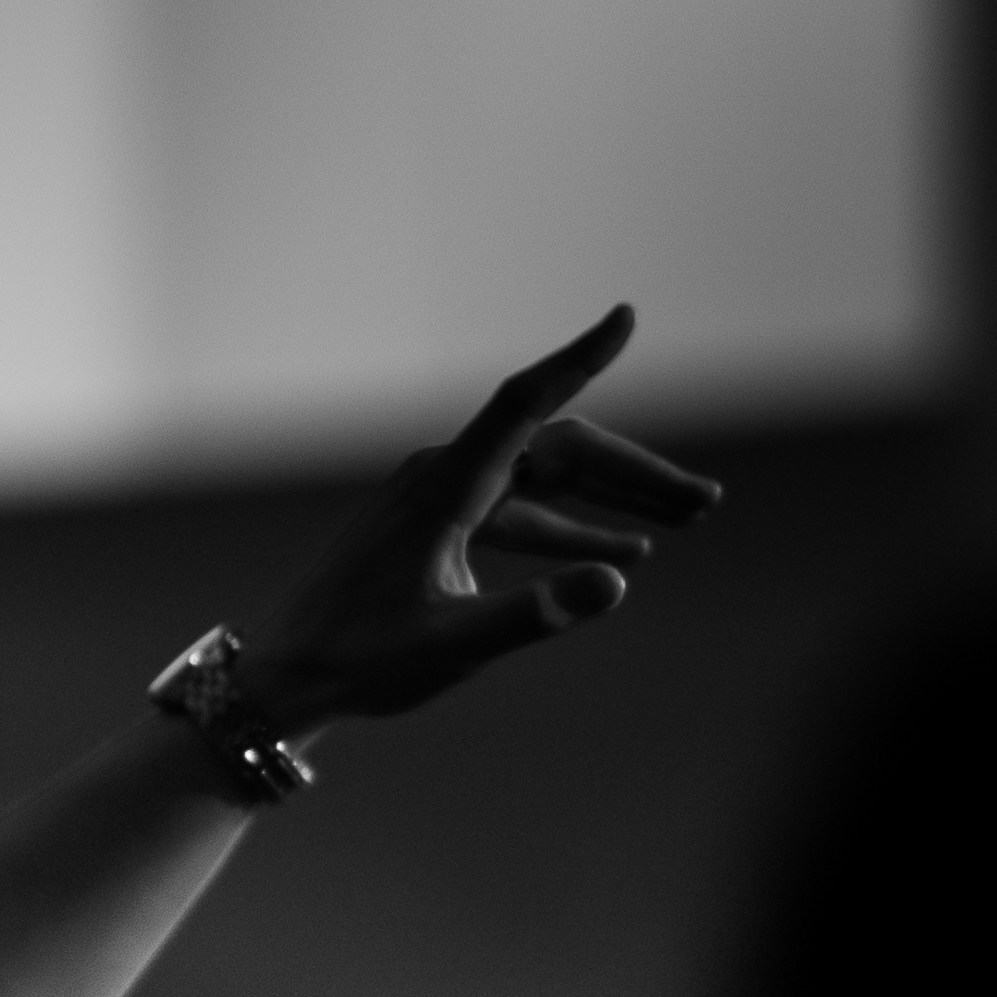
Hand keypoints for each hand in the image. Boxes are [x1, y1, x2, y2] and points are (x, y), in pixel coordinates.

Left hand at [235, 306, 720, 735]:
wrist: (289, 679)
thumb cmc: (361, 662)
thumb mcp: (456, 646)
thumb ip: (536, 614)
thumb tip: (618, 581)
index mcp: (444, 487)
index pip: (524, 402)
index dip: (579, 359)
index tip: (625, 317)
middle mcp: (442, 476)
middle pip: (557, 449)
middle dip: (634, 472)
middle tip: (706, 505)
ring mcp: (438, 499)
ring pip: (544, 480)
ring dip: (612, 499)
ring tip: (686, 522)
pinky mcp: (437, 528)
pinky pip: (518, 511)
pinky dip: (569, 526)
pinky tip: (621, 552)